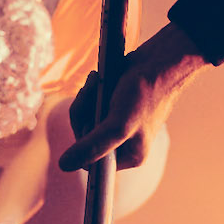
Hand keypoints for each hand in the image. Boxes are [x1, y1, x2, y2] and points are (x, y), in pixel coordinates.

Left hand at [59, 24, 201, 172]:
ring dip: (86, 98)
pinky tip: (98, 78)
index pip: (91, 163)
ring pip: (84, 118)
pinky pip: (89, 103)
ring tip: (97, 81)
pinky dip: (90, 91)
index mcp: (130, 155)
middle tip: (93, 94)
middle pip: (84, 138)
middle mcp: (123, 142)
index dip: (83, 144)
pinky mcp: (111, 104)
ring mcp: (116, 122)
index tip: (90, 123)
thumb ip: (92, 147)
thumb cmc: (146, 93)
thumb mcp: (118, 125)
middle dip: (84, 113)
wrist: (159, 59)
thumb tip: (64, 165)